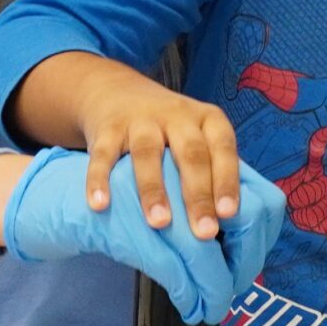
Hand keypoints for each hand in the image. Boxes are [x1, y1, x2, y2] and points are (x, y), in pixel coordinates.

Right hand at [68, 61, 242, 242]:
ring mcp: (140, 120)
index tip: (228, 214)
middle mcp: (177, 116)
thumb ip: (211, 169)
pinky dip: (99, 180)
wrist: (119, 92)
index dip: (227, 180)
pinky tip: (100, 205)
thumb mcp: (198, 135)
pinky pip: (102, 155)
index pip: (222, 148)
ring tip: (159, 224)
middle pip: (190, 153)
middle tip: (203, 232)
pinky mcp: (107, 129)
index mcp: (207, 119)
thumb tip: (227, 225)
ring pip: (147, 153)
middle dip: (198, 195)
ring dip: (154, 190)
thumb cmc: (171, 130)